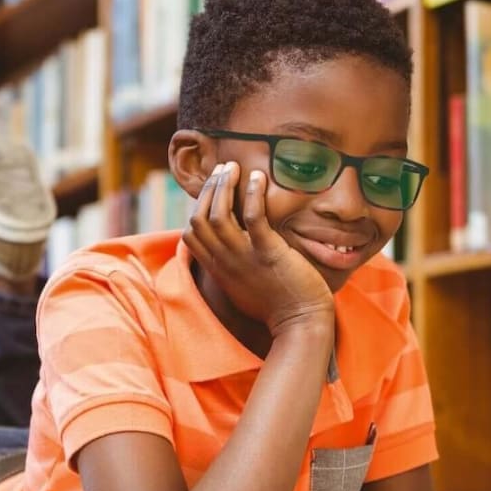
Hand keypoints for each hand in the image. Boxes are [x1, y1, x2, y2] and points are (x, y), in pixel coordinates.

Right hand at [182, 162, 333, 335]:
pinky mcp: (268, 253)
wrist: (300, 323)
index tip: (213, 191)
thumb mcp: (242, 286)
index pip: (190, 234)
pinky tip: (258, 178)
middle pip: (200, 218)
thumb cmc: (276, 304)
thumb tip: (231, 248)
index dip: (197, 207)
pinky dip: (253, 194)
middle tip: (222, 169)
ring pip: (219, 215)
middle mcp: (225, 262)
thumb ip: (232, 266)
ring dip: (224, 186)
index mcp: (218, 269)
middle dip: (209, 189)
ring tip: (233, 167)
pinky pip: (254, 218)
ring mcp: (245, 258)